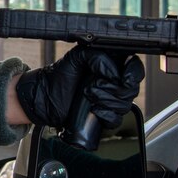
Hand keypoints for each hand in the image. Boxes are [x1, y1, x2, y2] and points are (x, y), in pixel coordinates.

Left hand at [12, 47, 144, 129]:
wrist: (44, 98)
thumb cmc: (58, 77)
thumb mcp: (77, 58)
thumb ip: (98, 57)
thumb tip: (114, 72)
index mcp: (109, 65)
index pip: (134, 68)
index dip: (133, 73)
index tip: (123, 79)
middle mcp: (112, 82)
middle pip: (131, 89)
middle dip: (113, 89)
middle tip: (93, 86)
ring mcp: (109, 100)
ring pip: (125, 105)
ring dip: (107, 101)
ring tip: (89, 96)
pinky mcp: (103, 116)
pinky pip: (117, 120)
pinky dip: (107, 116)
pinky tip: (95, 111)